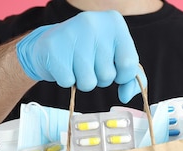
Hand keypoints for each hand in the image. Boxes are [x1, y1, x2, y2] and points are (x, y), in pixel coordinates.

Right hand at [16, 11, 141, 102]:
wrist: (52, 44)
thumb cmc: (89, 52)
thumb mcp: (115, 57)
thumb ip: (130, 76)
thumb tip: (126, 96)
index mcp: (114, 23)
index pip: (129, 63)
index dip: (122, 75)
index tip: (113, 69)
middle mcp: (94, 23)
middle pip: (108, 75)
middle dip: (99, 78)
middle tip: (89, 64)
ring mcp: (72, 34)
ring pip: (88, 82)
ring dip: (82, 81)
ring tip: (76, 66)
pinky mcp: (53, 48)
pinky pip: (68, 82)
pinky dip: (66, 80)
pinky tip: (64, 65)